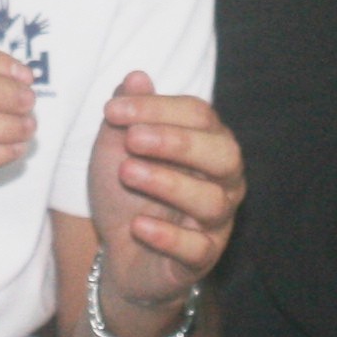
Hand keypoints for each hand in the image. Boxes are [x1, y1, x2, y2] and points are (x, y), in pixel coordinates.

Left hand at [87, 70, 239, 315]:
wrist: (119, 253)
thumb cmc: (126, 192)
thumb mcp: (116, 149)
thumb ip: (128, 115)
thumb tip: (136, 76)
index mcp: (207, 143)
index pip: (199, 115)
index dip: (158, 108)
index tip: (112, 110)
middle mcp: (223, 180)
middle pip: (224, 154)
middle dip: (179, 142)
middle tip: (132, 138)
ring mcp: (216, 222)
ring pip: (212, 201)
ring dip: (168, 184)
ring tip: (128, 174)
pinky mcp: (201, 259)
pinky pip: (197, 249)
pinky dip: (168, 236)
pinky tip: (138, 225)